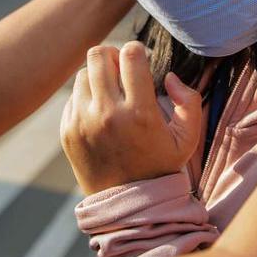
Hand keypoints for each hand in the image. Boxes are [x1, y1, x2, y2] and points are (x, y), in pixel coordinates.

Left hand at [60, 41, 202, 194]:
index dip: (137, 51)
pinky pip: (72, 97)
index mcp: (139, 112)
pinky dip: (86, 98)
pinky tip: (99, 113)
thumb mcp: (187, 139)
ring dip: (97, 77)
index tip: (140, 61)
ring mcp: (82, 122)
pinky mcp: (67, 131)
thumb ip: (189, 101)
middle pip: (99, 55)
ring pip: (82, 73)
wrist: (128, 205)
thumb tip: (170, 76)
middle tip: (121, 70)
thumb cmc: (160, 167)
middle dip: (113, 56)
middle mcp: (107, 114)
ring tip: (110, 93)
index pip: (130, 55)